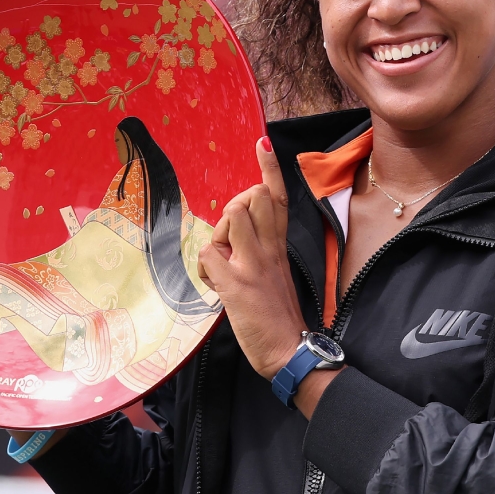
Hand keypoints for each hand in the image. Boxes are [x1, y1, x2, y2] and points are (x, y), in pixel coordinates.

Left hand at [198, 137, 305, 380]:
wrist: (290, 350)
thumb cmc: (278, 315)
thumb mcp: (275, 273)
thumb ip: (260, 250)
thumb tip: (231, 238)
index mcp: (279, 246)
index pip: (277, 197)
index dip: (269, 168)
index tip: (262, 143)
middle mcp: (269, 249)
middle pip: (252, 196)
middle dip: (233, 207)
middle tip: (230, 240)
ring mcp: (253, 264)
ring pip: (232, 215)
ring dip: (218, 235)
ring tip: (223, 262)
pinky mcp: (237, 285)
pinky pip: (208, 256)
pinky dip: (205, 268)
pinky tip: (214, 285)